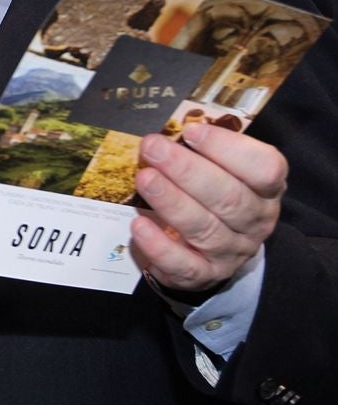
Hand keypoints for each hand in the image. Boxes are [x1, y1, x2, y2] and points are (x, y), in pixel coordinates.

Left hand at [130, 123, 284, 292]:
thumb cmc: (212, 197)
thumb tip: (166, 130)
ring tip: (144, 178)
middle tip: (154, 148)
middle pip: (229, 198)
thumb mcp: (218, 171)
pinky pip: (183, 264)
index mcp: (265, 189)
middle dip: (188, 170)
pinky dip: (160, 246)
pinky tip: (139, 225)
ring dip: (171, 201)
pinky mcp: (203, 274)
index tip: (191, 132)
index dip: (228, 149)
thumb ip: (201, 152)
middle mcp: (254, 221)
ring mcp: (231, 251)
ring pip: (205, 228)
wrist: (211, 251)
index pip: (264, 168)